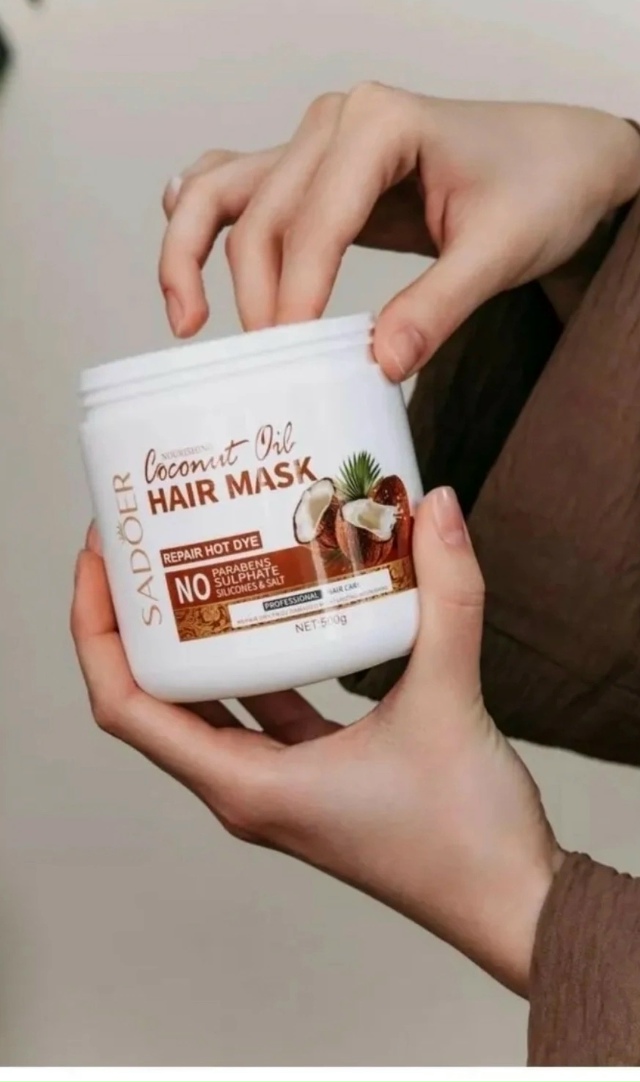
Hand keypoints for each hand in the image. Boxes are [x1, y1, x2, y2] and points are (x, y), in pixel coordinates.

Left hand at [71, 488, 562, 994]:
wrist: (512, 904)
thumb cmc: (467, 837)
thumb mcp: (449, 699)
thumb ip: (448, 598)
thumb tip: (438, 508)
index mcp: (245, 784)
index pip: (125, 703)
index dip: (96, 627)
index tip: (102, 557)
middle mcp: (244, 788)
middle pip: (150, 699)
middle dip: (133, 621)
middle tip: (143, 543)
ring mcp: (275, 786)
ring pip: (204, 705)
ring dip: (189, 641)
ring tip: (195, 564)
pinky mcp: (312, 778)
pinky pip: (259, 710)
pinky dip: (251, 661)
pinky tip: (272, 614)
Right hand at [159, 89, 639, 377]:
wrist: (556, 163)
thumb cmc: (537, 188)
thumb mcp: (500, 252)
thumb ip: (437, 307)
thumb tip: (377, 362)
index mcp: (380, 123)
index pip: (314, 221)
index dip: (295, 295)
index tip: (291, 356)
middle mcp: (334, 122)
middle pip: (260, 215)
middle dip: (255, 296)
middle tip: (267, 367)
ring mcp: (316, 142)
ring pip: (226, 194)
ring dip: (191, 253)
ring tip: (187, 322)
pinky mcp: (314, 173)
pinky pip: (238, 188)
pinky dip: (204, 226)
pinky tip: (192, 273)